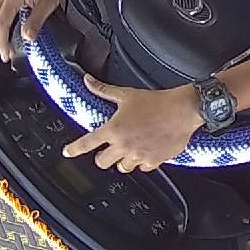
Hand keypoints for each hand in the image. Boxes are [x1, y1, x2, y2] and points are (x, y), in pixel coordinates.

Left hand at [62, 75, 202, 171]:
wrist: (182, 110)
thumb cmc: (157, 102)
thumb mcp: (126, 94)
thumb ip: (104, 90)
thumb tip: (88, 81)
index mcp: (114, 129)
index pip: (87, 143)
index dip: (73, 149)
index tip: (67, 152)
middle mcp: (124, 145)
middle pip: (102, 162)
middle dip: (103, 157)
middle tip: (109, 150)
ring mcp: (138, 155)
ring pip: (122, 167)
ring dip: (123, 160)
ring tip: (130, 149)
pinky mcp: (153, 161)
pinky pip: (142, 168)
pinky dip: (142, 162)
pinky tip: (146, 151)